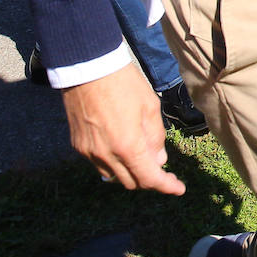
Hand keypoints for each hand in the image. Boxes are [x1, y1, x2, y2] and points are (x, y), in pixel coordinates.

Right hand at [61, 63, 184, 193]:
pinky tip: (123, 148)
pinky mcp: (78, 146)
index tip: (178, 188)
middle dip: (149, 179)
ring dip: (130, 172)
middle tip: (163, 169)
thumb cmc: (123, 83)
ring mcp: (89, 152)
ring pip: (114, 176)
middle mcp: (106, 155)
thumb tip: (158, 160)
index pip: (149, 178)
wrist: (88, 68)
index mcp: (128, 146)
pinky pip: (99, 164)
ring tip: (142, 156)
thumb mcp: (150, 107)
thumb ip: (156, 138)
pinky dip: (114, 162)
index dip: (166, 186)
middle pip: (131, 182)